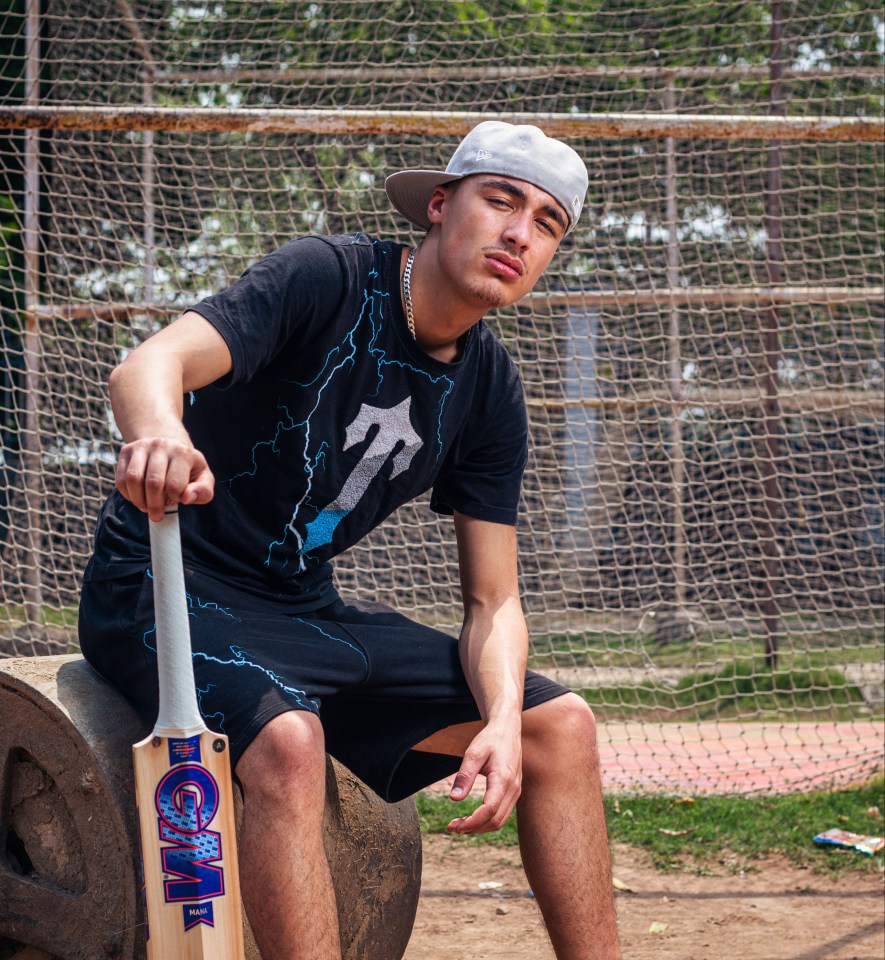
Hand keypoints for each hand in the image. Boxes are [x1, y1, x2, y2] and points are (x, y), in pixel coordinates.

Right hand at [116, 436, 214, 521]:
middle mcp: (162, 445)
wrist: (170, 448)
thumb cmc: (188, 469)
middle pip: (153, 483)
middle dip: (154, 505)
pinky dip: (127, 494)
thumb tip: (186, 498)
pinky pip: (121, 478)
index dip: (174, 499)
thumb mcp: (203, 480)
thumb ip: (202, 492)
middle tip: (157, 516)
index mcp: (183, 453)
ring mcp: (142, 446)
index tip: (176, 501)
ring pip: (133, 479)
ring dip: (138, 500)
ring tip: (146, 508)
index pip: (174, 484)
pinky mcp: (126, 450)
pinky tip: (137, 498)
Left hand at [446, 721, 521, 835]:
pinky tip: (473, 818)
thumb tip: (454, 799)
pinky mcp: (513, 791)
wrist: (508, 729)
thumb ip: (465, 775)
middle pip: (495, 820)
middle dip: (473, 828)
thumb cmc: (490, 739)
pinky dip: (487, 821)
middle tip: (451, 827)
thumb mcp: (474, 753)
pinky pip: (502, 814)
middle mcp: (513, 788)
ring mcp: (515, 791)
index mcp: (503, 779)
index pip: (489, 810)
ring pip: (500, 820)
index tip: (454, 826)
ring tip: (459, 825)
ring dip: (480, 827)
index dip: (472, 822)